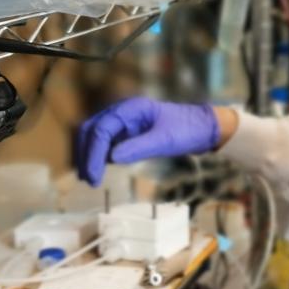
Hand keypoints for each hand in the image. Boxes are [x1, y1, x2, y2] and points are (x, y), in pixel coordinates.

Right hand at [75, 98, 223, 186]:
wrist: (204, 128)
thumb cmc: (187, 130)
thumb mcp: (165, 140)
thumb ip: (139, 147)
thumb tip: (111, 158)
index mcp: (130, 109)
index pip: (101, 130)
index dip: (93, 154)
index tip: (92, 177)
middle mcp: (122, 113)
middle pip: (91, 130)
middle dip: (85, 154)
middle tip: (87, 179)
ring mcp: (124, 122)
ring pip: (95, 136)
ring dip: (88, 154)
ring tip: (89, 178)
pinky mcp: (127, 132)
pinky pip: (105, 142)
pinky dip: (98, 155)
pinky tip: (98, 170)